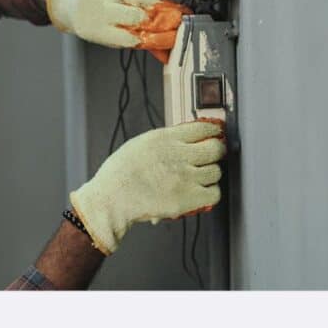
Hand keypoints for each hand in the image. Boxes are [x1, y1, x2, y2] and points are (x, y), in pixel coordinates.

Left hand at [46, 0, 189, 61]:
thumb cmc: (90, 20)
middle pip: (139, 16)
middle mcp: (102, 8)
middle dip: (161, 22)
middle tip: (178, 25)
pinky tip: (158, 2)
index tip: (171, 40)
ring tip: (175, 13)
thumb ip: (136, 43)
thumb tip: (164, 54)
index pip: (132, 38)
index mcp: (99, 30)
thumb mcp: (108, 37)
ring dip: (162, 7)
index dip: (155, 40)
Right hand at [69, 120, 225, 254]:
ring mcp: (185, 178)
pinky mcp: (187, 199)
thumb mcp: (141, 143)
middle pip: (216, 149)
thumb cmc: (120, 174)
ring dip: (211, 174)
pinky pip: (214, 194)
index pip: (203, 127)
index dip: (213, 131)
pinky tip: (201, 192)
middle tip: (213, 155)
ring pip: (216, 172)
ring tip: (200, 177)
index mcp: (165, 138)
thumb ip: (165, 140)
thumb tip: (187, 138)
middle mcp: (178, 155)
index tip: (215, 133)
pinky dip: (210, 193)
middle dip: (216, 151)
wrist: (111, 199)